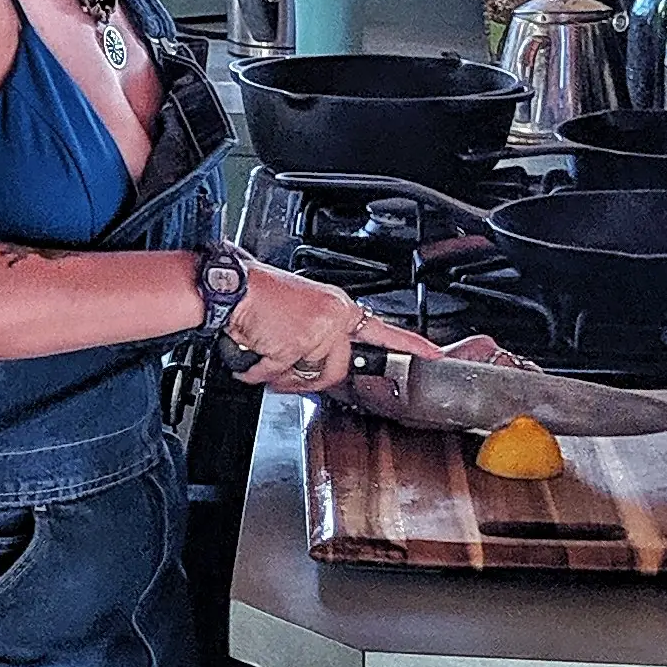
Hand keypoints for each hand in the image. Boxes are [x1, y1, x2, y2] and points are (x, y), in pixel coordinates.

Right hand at [223, 265, 426, 395]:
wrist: (233, 287)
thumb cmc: (260, 295)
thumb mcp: (305, 307)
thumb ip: (323, 335)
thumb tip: (322, 365)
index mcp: (338, 308)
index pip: (382, 331)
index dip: (410, 346)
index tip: (433, 355)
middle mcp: (333, 320)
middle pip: (335, 371)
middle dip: (307, 378)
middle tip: (284, 366)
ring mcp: (315, 334)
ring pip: (307, 379)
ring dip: (280, 377)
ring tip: (265, 355)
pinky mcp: (293, 347)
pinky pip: (277, 378)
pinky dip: (258, 372)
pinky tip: (252, 354)